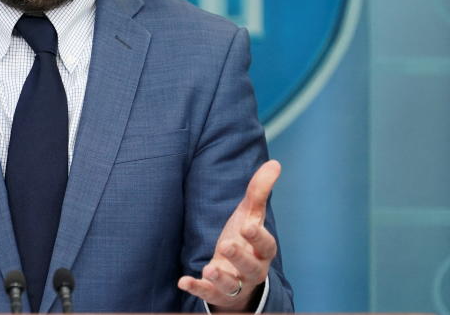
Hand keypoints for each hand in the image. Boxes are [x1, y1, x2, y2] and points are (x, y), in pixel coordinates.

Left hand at [177, 160, 280, 311]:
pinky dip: (197, 288)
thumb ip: (259, 192)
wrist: (239, 277)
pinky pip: (208, 294)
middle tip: (226, 245)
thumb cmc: (245, 241)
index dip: (258, 236)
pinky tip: (183, 281)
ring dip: (220, 278)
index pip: (266, 245)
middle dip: (240, 257)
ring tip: (209, 268)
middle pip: (251, 267)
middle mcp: (251, 269)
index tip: (247, 226)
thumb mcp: (250, 216)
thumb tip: (274, 163)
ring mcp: (235, 283)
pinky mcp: (217, 294)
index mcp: (261, 250)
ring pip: (231, 285)